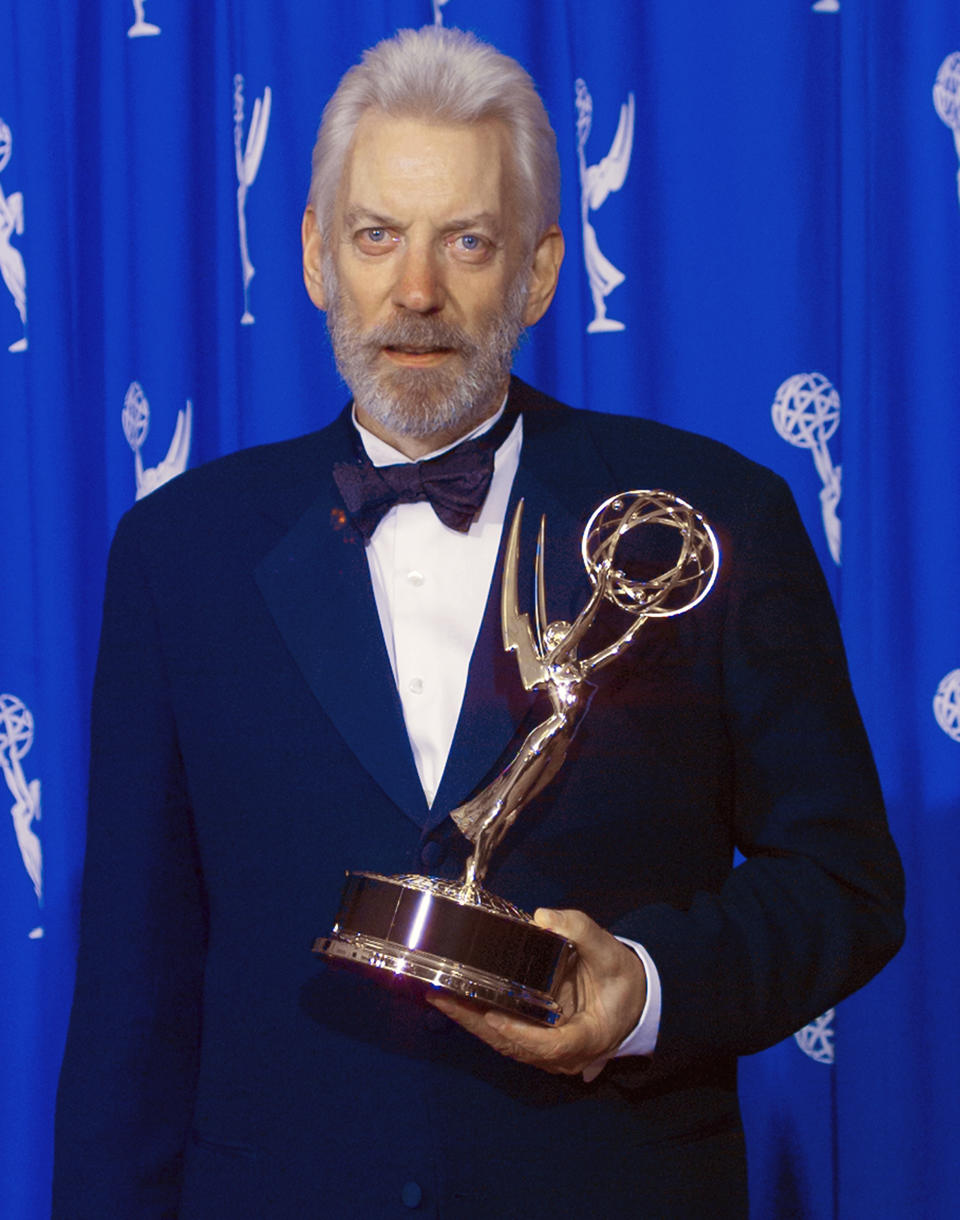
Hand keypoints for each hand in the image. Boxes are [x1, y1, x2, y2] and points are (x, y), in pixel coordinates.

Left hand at [426, 907, 646, 1075]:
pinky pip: (505, 1035)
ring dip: (470, 1022)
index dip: (520, 1033)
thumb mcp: (608, 950)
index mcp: (588, 1036)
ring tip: (439, 997)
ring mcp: (549, 1053)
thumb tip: (544, 918)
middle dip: (475, 1022)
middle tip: (442, 998)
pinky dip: (479, 1020)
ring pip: (504, 1043)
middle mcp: (565, 1055)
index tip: (493, 1015)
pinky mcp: (537, 1042)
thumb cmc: (621, 977)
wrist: (634, 999)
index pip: (550, 1045)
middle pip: (515, 1045)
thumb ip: (580, 931)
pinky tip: (456, 1002)